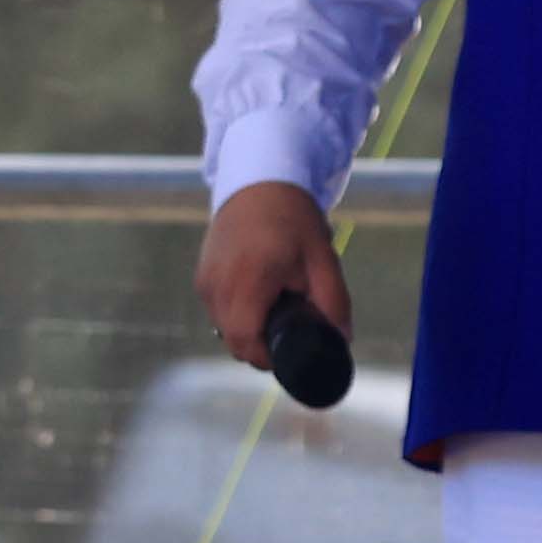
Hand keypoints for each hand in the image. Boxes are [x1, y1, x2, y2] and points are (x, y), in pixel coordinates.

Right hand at [193, 180, 347, 369]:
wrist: (258, 184)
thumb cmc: (294, 221)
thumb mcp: (323, 262)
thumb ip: (333, 305)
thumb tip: (340, 341)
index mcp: (248, 281)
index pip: (245, 341)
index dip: (269, 358)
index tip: (291, 352)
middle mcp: (218, 286)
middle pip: (233, 341)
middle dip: (262, 346)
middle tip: (291, 328)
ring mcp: (205, 282)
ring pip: (224, 329)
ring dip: (250, 329)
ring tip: (276, 304)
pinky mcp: (201, 278)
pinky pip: (219, 312)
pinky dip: (239, 314)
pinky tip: (260, 294)